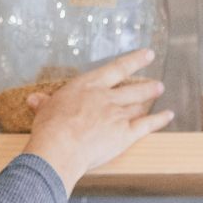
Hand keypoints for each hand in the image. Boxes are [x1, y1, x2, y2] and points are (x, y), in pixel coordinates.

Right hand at [22, 49, 173, 194]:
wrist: (61, 147)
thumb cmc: (50, 128)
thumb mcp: (44, 110)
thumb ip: (44, 103)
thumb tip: (34, 99)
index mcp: (88, 87)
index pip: (115, 69)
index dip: (133, 61)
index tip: (147, 54)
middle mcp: (106, 97)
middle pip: (132, 87)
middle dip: (146, 84)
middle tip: (157, 82)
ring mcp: (118, 115)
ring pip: (139, 103)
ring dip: (150, 97)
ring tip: (159, 91)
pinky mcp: (125, 134)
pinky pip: (146, 125)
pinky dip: (159, 120)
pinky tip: (168, 115)